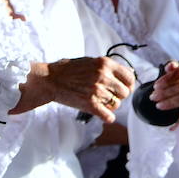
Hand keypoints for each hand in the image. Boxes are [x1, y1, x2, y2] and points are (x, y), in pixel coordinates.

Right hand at [18, 56, 135, 122]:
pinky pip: (108, 116)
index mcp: (104, 63)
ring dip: (109, 105)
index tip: (122, 88)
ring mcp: (97, 90)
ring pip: (116, 104)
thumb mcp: (89, 61)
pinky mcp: (90, 104)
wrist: (48, 80)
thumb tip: (130, 73)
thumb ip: (108, 67)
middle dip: (117, 95)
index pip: (130, 77)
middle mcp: (103, 76)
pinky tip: (101, 114)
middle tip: (105, 95)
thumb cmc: (66, 70)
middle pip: (125, 93)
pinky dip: (106, 117)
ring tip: (97, 101)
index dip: (128, 85)